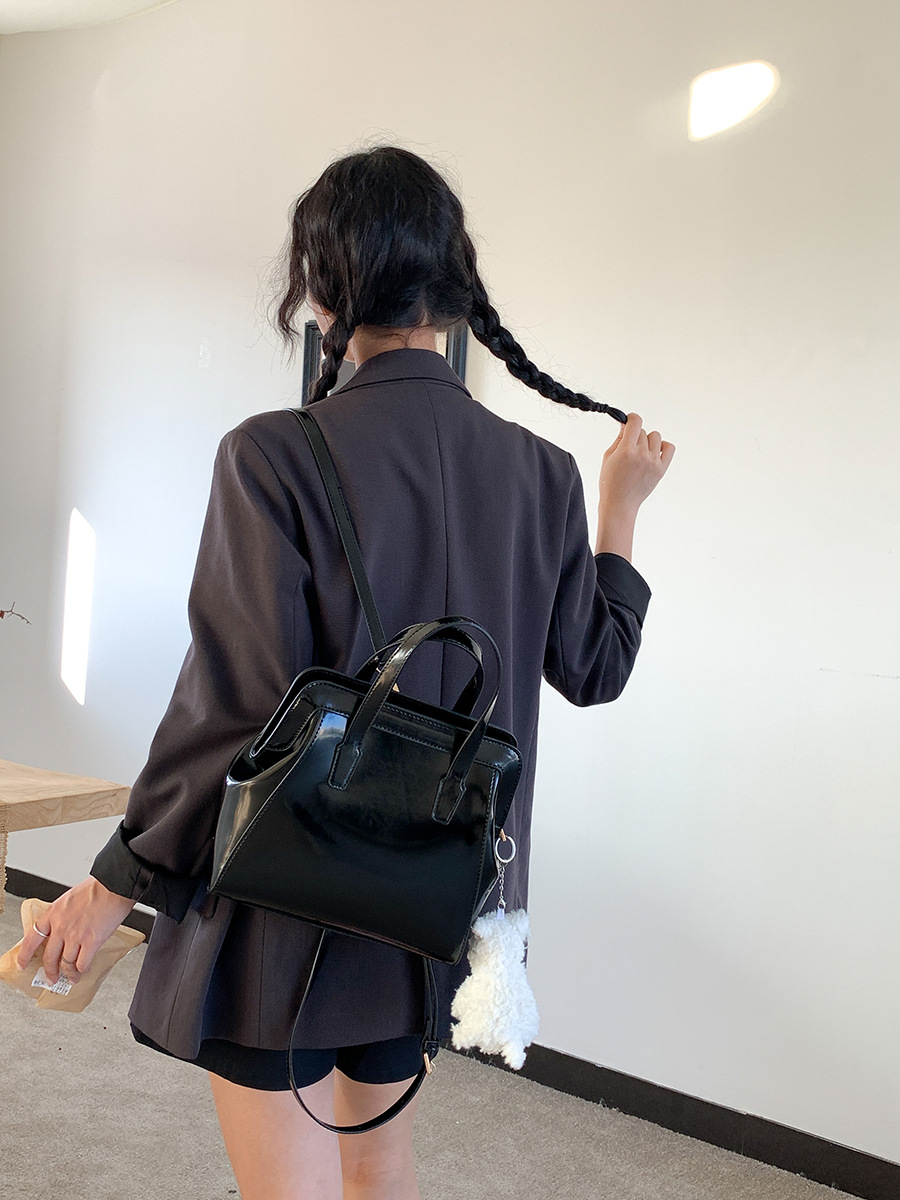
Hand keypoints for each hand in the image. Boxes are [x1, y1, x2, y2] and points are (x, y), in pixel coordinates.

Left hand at [15, 876, 136, 984]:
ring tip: (72, 977)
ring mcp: (75, 936)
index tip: (23, 963)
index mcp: (53, 914)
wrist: (114, 886)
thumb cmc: (96, 888)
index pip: (32, 939)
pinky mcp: (91, 941)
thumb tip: (63, 929)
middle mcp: (61, 927)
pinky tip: (84, 970)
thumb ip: (62, 916)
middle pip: (49, 957)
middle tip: (52, 978)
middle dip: (50, 972)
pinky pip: (82, 964)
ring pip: (66, 964)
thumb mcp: (69, 899)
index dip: (25, 955)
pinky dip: (82, 970)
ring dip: (69, 974)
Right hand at [598, 412, 674, 516]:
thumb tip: (626, 423)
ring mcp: (653, 462)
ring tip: (641, 452)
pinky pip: (669, 447)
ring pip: (655, 436)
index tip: (628, 423)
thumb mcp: (608, 456)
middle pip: (643, 431)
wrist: (620, 504)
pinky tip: (654, 452)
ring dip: (648, 441)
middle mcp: (642, 454)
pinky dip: (663, 446)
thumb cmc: (610, 481)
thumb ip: (619, 438)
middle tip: (629, 450)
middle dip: (635, 436)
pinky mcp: (661, 469)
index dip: (631, 419)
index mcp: (626, 450)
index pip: (635, 421)